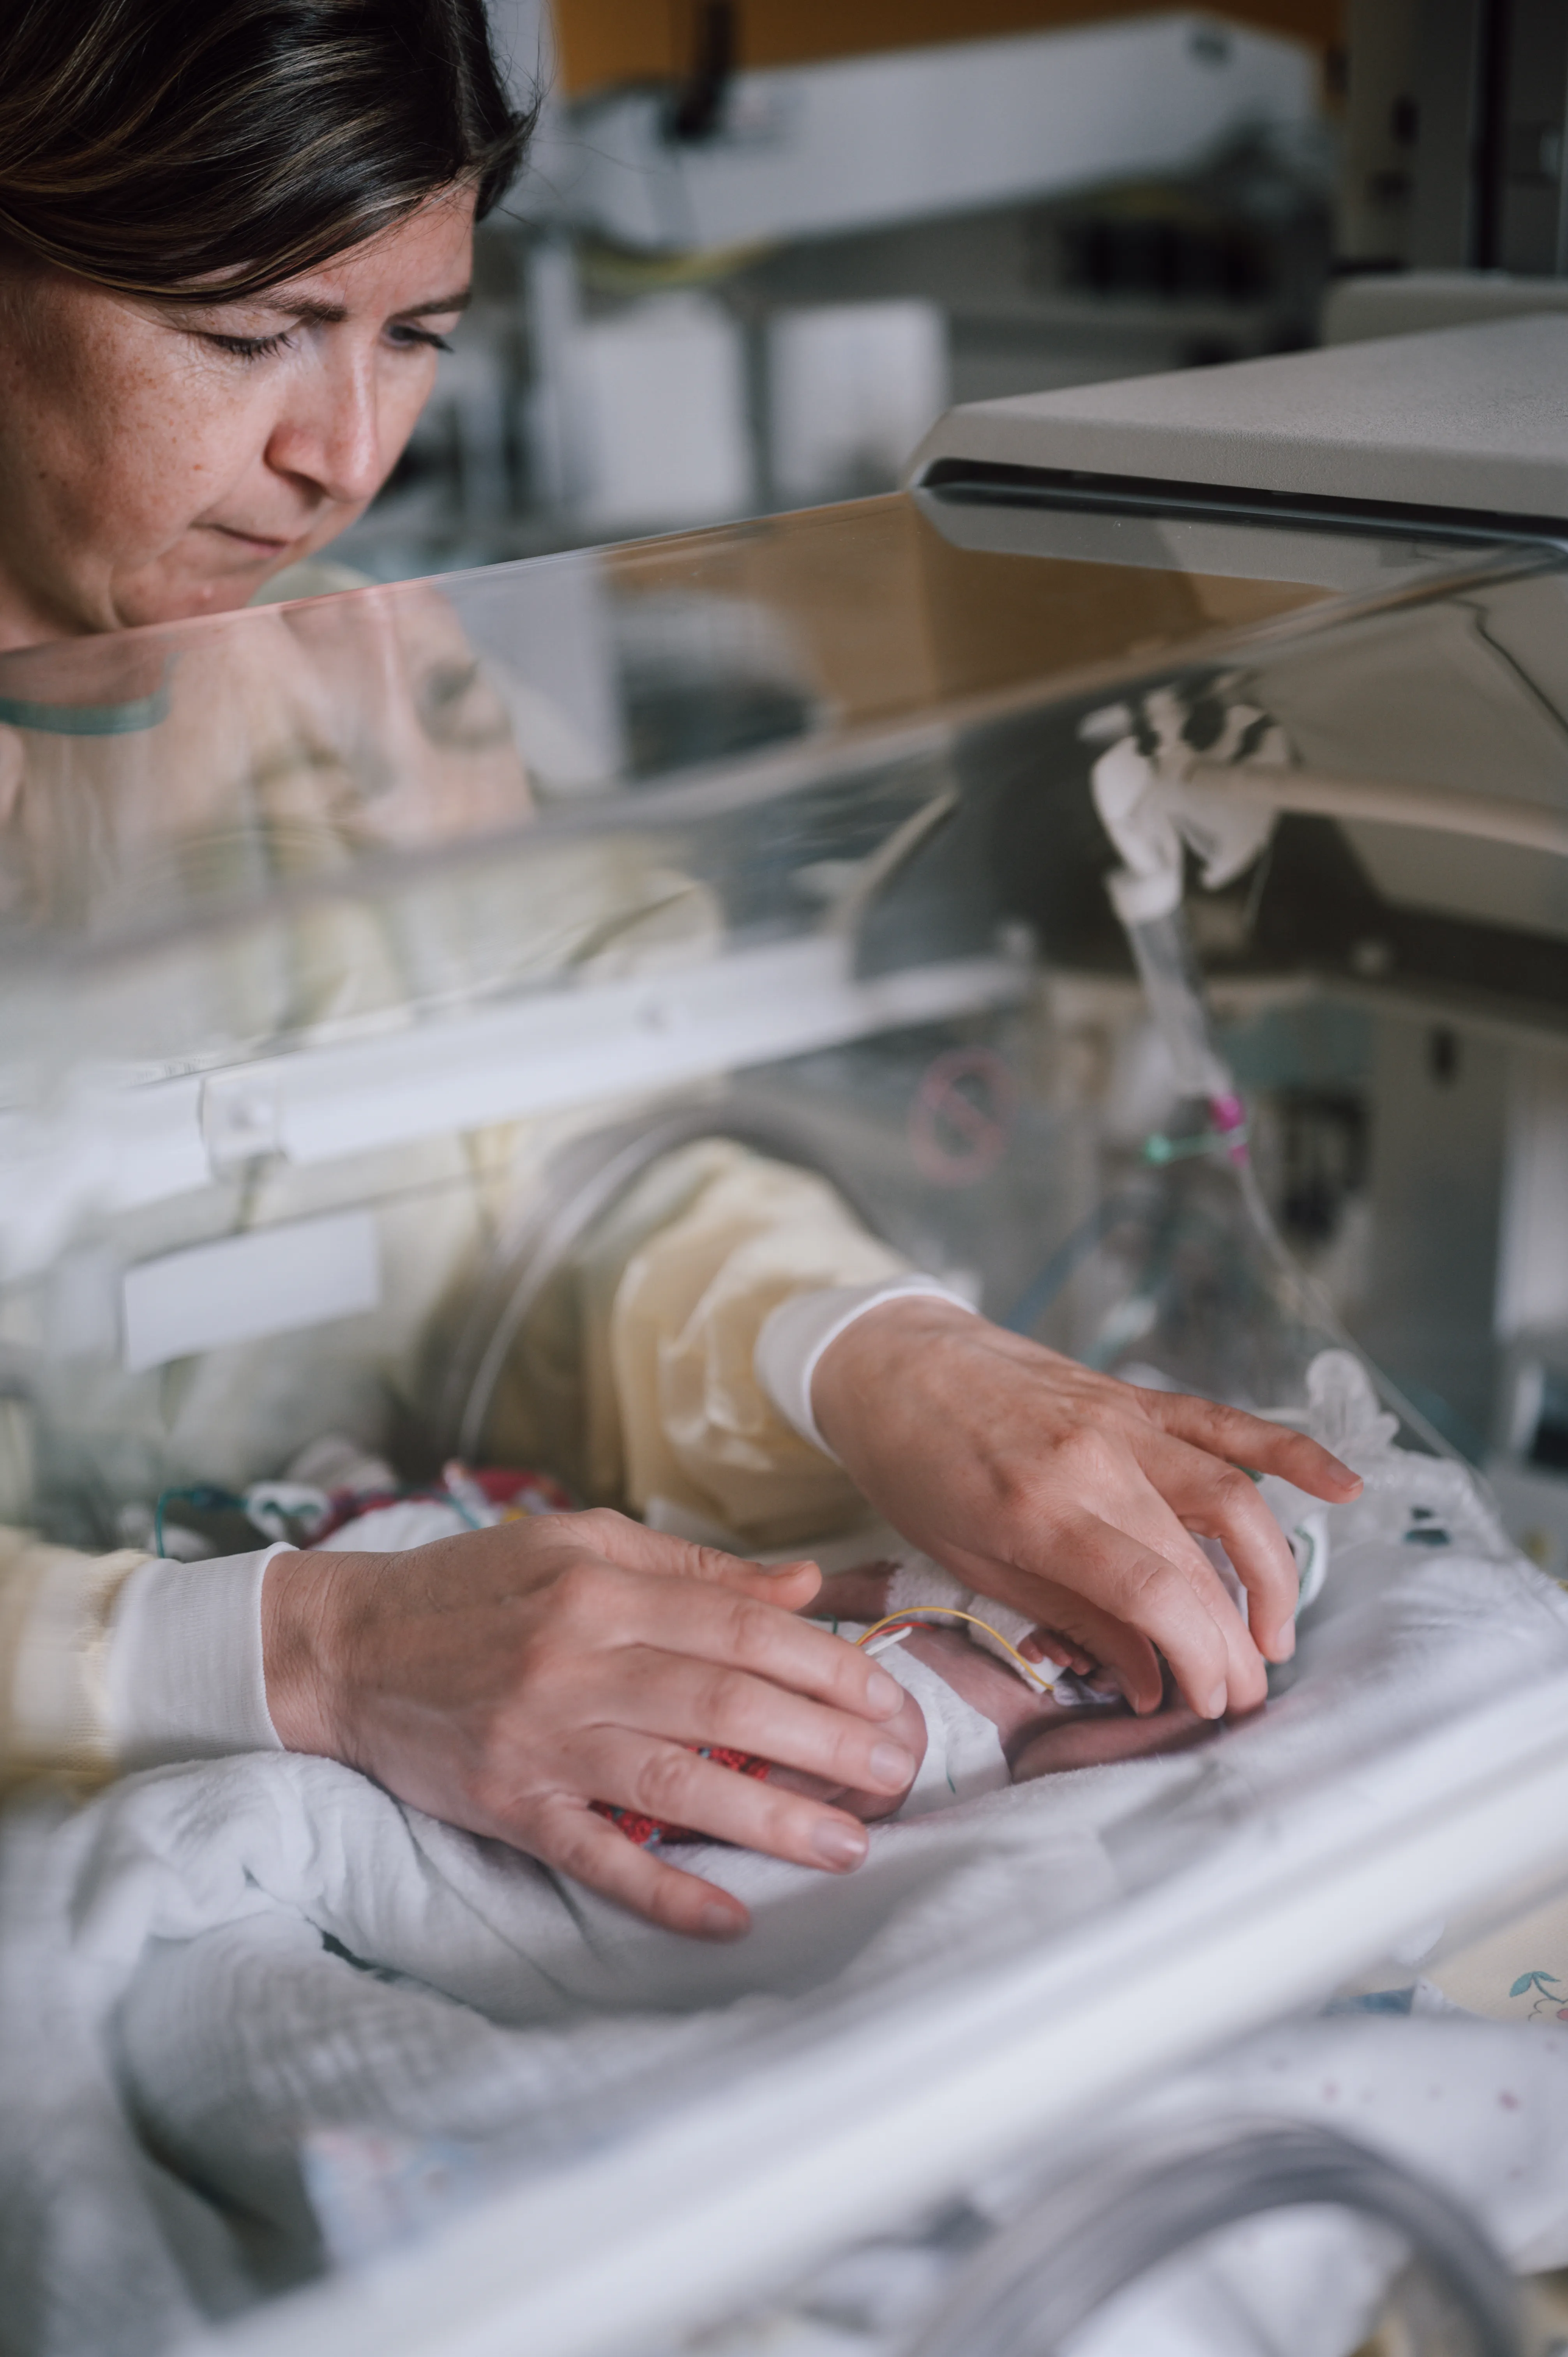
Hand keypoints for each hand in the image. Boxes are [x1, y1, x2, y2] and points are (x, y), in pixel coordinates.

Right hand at [261, 1510, 916, 1940]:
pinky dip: (661, 1890)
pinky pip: (594, 1855)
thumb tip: (802, 1589)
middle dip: (825, 1740)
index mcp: (603, 1589)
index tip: (889, 1698)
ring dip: (770, 1819)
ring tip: (848, 1845)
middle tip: (898, 1772)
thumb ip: (693, 1572)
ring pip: (675, 1782)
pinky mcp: (507, 1804)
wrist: (344, 1645)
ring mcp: (540, 1739)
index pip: (741, 1629)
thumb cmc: (474, 1588)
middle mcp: (576, 1660)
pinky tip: (728, 1918)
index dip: (827, 1666)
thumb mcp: (582, 1546)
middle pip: (724, 1703)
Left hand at [811, 1300, 1361, 1722]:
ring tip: (1273, 1635)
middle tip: (1241, 1695)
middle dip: (1234, 1644)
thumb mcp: (967, 1560)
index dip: (1198, 1661)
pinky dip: (1293, 1452)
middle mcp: (1094, 1459)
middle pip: (1200, 1563)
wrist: (889, 1359)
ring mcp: (1123, 1420)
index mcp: (1040, 1509)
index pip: (1157, 1596)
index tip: (1206, 1704)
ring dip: (1271, 1573)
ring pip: (1235, 1495)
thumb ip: (1067, 1618)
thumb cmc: (911, 1465)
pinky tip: (1343, 1489)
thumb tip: (1146, 1682)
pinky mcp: (1136, 1397)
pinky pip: (1228, 1421)